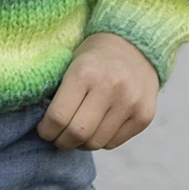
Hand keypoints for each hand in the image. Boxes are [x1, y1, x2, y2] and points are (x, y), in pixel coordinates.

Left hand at [37, 32, 158, 150]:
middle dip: (62, 141)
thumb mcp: (70, 65)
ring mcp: (130, 103)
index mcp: (84, 73)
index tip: (44, 130)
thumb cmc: (93, 59)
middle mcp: (110, 87)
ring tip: (77, 134)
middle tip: (58, 138)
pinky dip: (100, 141)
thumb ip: (57, 93)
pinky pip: (113, 143)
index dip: (46, 130)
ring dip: (81, 144)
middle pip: (77, 134)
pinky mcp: (144, 116)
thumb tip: (44, 127)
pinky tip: (97, 128)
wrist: (133, 45)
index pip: (58, 117)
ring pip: (96, 143)